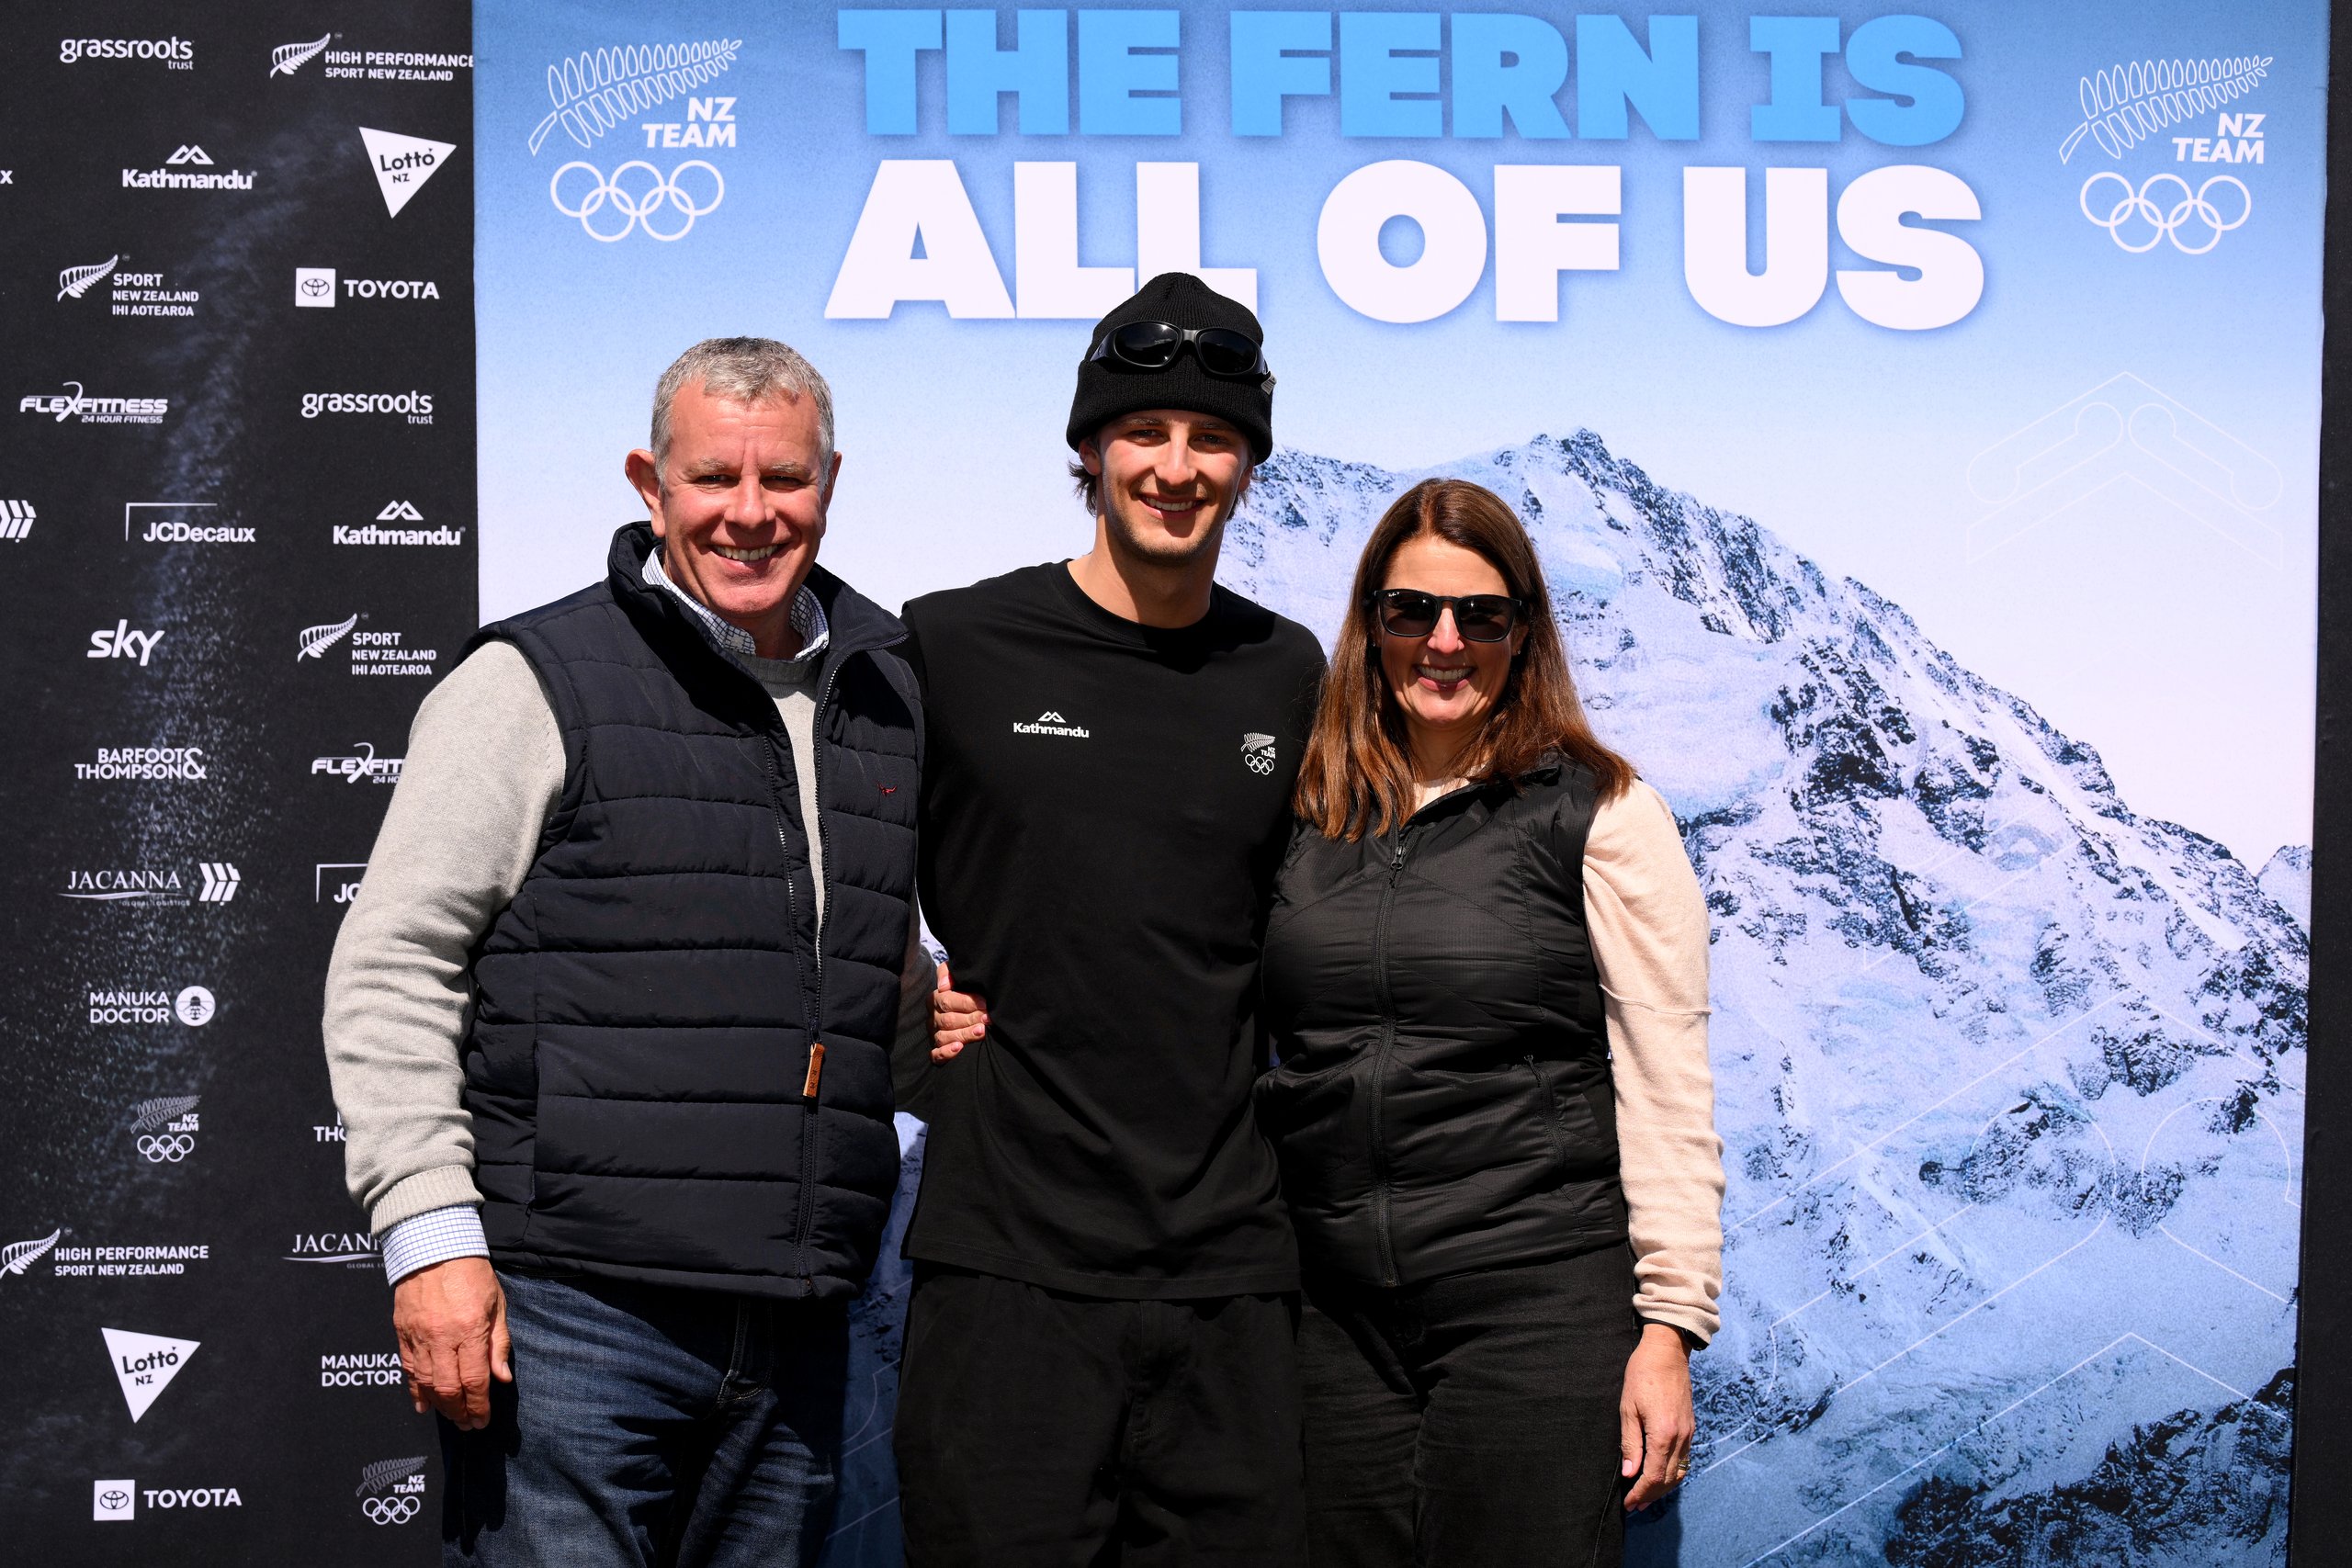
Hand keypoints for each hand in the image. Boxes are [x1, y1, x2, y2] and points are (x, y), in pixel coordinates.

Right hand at [392, 1256, 511, 1429]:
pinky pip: (409, 1370)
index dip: (479, 1405)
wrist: (432, 1246)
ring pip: (427, 1384)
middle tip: (468, 1426)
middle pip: (449, 1389)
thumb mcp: (496, 1304)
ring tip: (452, 1418)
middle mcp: (441, 1338)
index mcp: (469, 1329)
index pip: (475, 1380)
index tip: (483, 1421)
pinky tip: (423, 1406)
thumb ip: (499, 1343)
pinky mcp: (402, 1334)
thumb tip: (502, 1378)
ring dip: (440, 1407)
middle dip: (460, 1413)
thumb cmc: (471, 1273)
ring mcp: (418, 1337)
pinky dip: (415, 1392)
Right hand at [930, 960, 989, 1061]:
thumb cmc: (967, 991)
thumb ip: (948, 972)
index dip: (966, 1002)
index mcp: (936, 999)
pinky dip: (946, 1053)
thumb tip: (943, 986)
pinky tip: (959, 1048)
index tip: (985, 1004)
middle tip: (988, 1019)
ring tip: (981, 1031)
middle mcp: (933, 1018)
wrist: (972, 1010)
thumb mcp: (958, 977)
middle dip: (970, 1019)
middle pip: (949, 1020)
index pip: (947, 1001)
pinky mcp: (936, 1051)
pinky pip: (936, 1055)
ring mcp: (934, 1035)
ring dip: (963, 1035)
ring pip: (944, 1037)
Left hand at [1619, 1322, 1694, 1509]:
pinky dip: (1672, 1473)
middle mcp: (1681, 1437)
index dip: (1640, 1493)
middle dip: (1651, 1495)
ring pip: (1679, 1472)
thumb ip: (1630, 1443)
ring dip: (1663, 1488)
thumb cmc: (1642, 1375)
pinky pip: (1684, 1459)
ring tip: (1646, 1497)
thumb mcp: (1628, 1409)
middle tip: (1634, 1506)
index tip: (1628, 1504)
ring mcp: (1689, 1433)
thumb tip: (1630, 1473)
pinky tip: (1659, 1475)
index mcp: (1663, 1434)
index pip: (1653, 1476)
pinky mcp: (1691, 1427)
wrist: (1667, 1352)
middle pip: (1668, 1479)